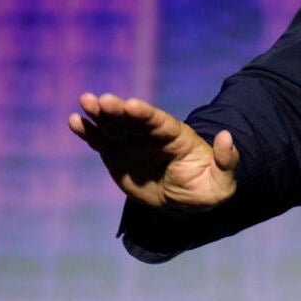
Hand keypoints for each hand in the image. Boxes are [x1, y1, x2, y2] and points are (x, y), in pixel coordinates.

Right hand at [68, 93, 238, 212]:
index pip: (159, 122)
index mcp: (176, 136)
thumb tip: (226, 137)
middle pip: (132, 119)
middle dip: (118, 110)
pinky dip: (87, 132)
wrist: (185, 200)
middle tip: (102, 100)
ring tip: (84, 102)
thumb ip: (226, 160)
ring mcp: (132, 144)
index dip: (145, 114)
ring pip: (114, 126)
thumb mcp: (223, 181)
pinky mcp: (117, 156)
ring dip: (99, 114)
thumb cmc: (207, 188)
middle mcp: (151, 135)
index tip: (130, 105)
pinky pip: (101, 142)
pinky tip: (74, 121)